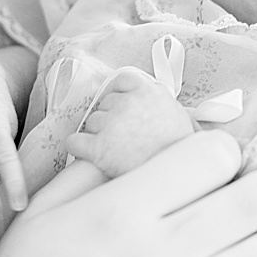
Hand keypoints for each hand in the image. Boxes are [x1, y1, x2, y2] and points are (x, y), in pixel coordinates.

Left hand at [63, 67, 194, 179]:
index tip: (117, 103)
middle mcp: (126, 104)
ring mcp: (110, 124)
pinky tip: (86, 152)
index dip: (117, 93)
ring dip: (98, 133)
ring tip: (115, 149)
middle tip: (123, 135)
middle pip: (105, 104)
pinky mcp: (98, 147)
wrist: (179, 176)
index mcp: (148, 92)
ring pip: (92, 122)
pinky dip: (77, 146)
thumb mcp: (180, 115)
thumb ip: (162, 102)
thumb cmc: (181, 149)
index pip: (121, 80)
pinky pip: (74, 141)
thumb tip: (156, 98)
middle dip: (111, 119)